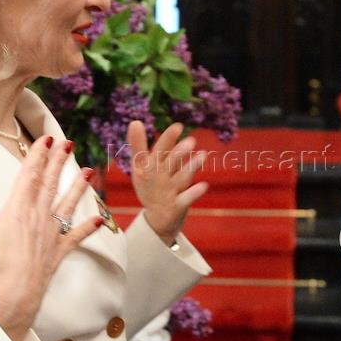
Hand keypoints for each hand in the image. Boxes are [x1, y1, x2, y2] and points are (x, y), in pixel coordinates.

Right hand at [0, 136, 103, 340]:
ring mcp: (51, 234)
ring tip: (88, 171)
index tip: (46, 139)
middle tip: (67, 143)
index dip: (37, 156)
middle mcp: (37, 218)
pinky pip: (76, 236)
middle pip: (49, 184)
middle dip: (58, 162)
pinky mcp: (58, 252)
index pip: (28, 176)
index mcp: (16, 211)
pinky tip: (99, 219)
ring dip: (77, 187)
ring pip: (66, 205)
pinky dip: (88, 227)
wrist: (12, 299)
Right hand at [127, 121, 208, 244]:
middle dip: (179, 152)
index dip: (168, 139)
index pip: (158, 150)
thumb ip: (138, 145)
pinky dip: (194, 193)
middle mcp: (159, 178)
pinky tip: (204, 185)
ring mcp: (168, 192)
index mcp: (149, 167)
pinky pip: (186, 199)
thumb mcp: (140, 168)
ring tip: (204, 156)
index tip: (179, 126)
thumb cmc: (149, 187)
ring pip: (181, 178)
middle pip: (169, 163)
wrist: (155, 220)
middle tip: (191, 141)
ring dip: (191, 167)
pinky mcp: (177, 206)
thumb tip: (135, 121)